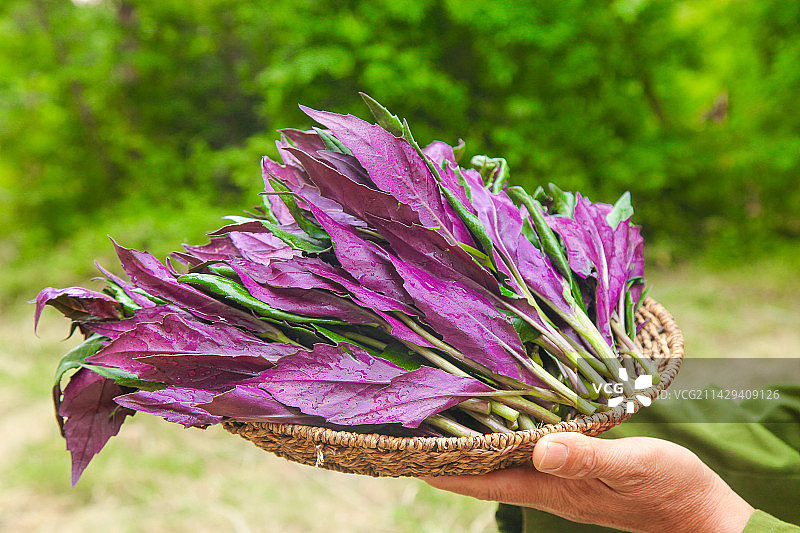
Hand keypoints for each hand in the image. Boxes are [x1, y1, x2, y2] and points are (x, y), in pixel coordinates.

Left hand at [423, 433, 753, 532]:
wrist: (703, 511)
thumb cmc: (670, 490)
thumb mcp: (633, 467)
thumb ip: (589, 458)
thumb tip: (542, 450)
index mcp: (551, 487)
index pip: (482, 479)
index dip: (443, 467)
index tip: (408, 450)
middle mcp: (548, 483)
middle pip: (486, 469)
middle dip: (452, 449)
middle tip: (420, 421)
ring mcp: (562, 476)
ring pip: (507, 457)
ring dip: (479, 439)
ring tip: (450, 413)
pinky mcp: (579, 467)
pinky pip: (533, 449)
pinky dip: (512, 432)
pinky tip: (510, 414)